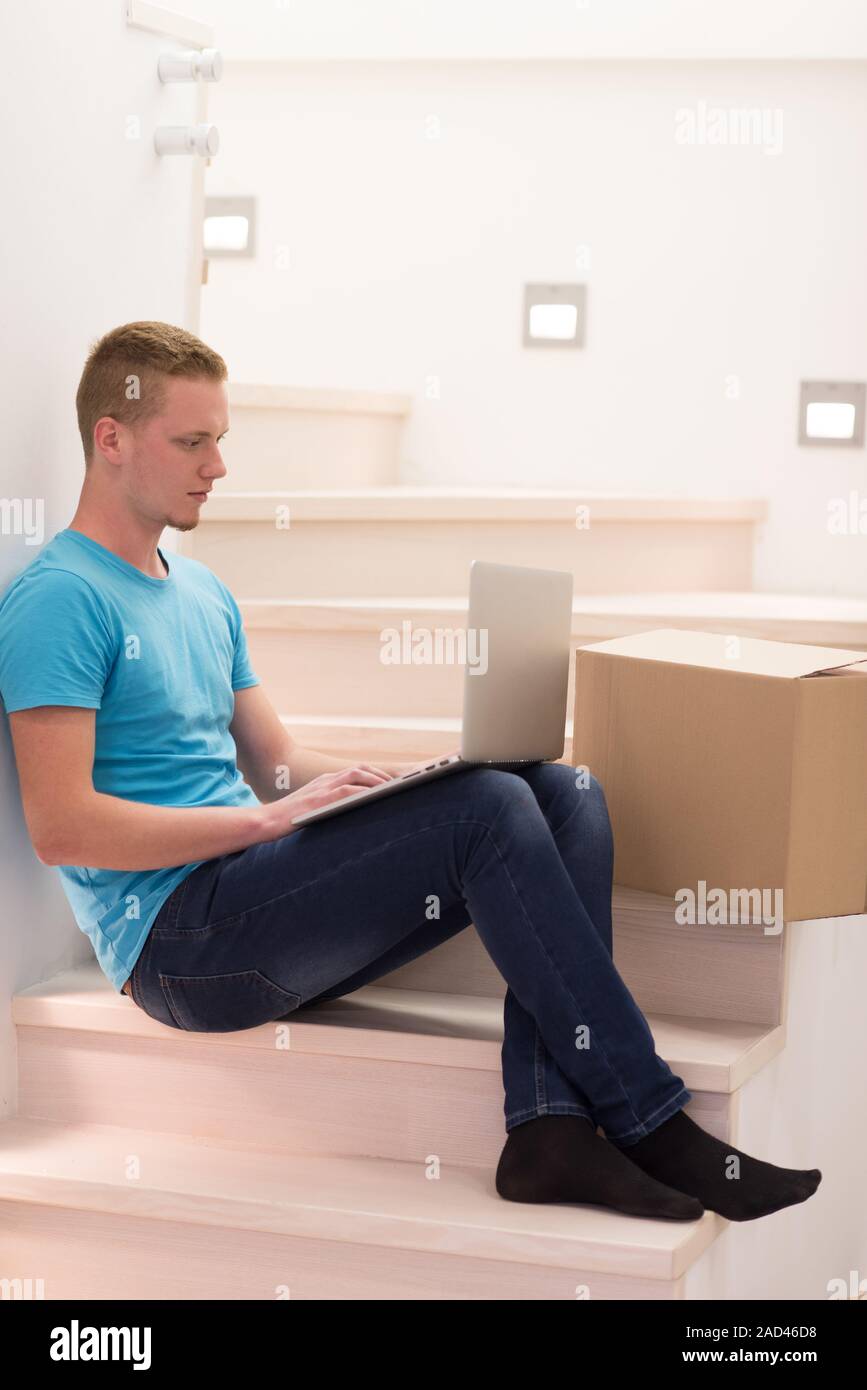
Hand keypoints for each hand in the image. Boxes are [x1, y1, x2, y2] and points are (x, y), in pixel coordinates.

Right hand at [259, 763, 393, 836]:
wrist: (265, 822)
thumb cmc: (287, 822)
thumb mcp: (312, 811)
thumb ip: (329, 808)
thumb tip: (350, 817)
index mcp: (324, 782)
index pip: (354, 772)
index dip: (373, 775)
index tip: (389, 784)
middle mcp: (325, 781)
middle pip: (360, 769)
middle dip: (380, 776)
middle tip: (397, 787)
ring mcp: (323, 788)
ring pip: (357, 775)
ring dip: (377, 781)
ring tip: (391, 791)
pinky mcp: (320, 799)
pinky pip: (348, 790)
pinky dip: (364, 791)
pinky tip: (376, 798)